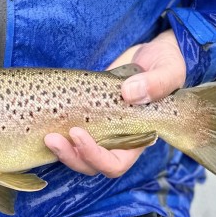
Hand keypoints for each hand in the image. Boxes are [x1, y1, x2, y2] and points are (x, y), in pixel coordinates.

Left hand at [43, 30, 186, 177]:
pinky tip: (46, 121)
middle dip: (71, 156)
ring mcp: (101, 126)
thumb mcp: (169, 70)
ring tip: (47, 135)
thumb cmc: (167, 64)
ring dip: (61, 150)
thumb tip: (130, 94)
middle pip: (92, 164)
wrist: (153, 52)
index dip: (95, 156)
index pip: (115, 163)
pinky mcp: (87, 112)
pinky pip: (70, 131)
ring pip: (78, 153)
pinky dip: (58, 130)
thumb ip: (156, 83)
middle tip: (53, 138)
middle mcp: (118, 137)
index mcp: (139, 137)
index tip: (79, 133)